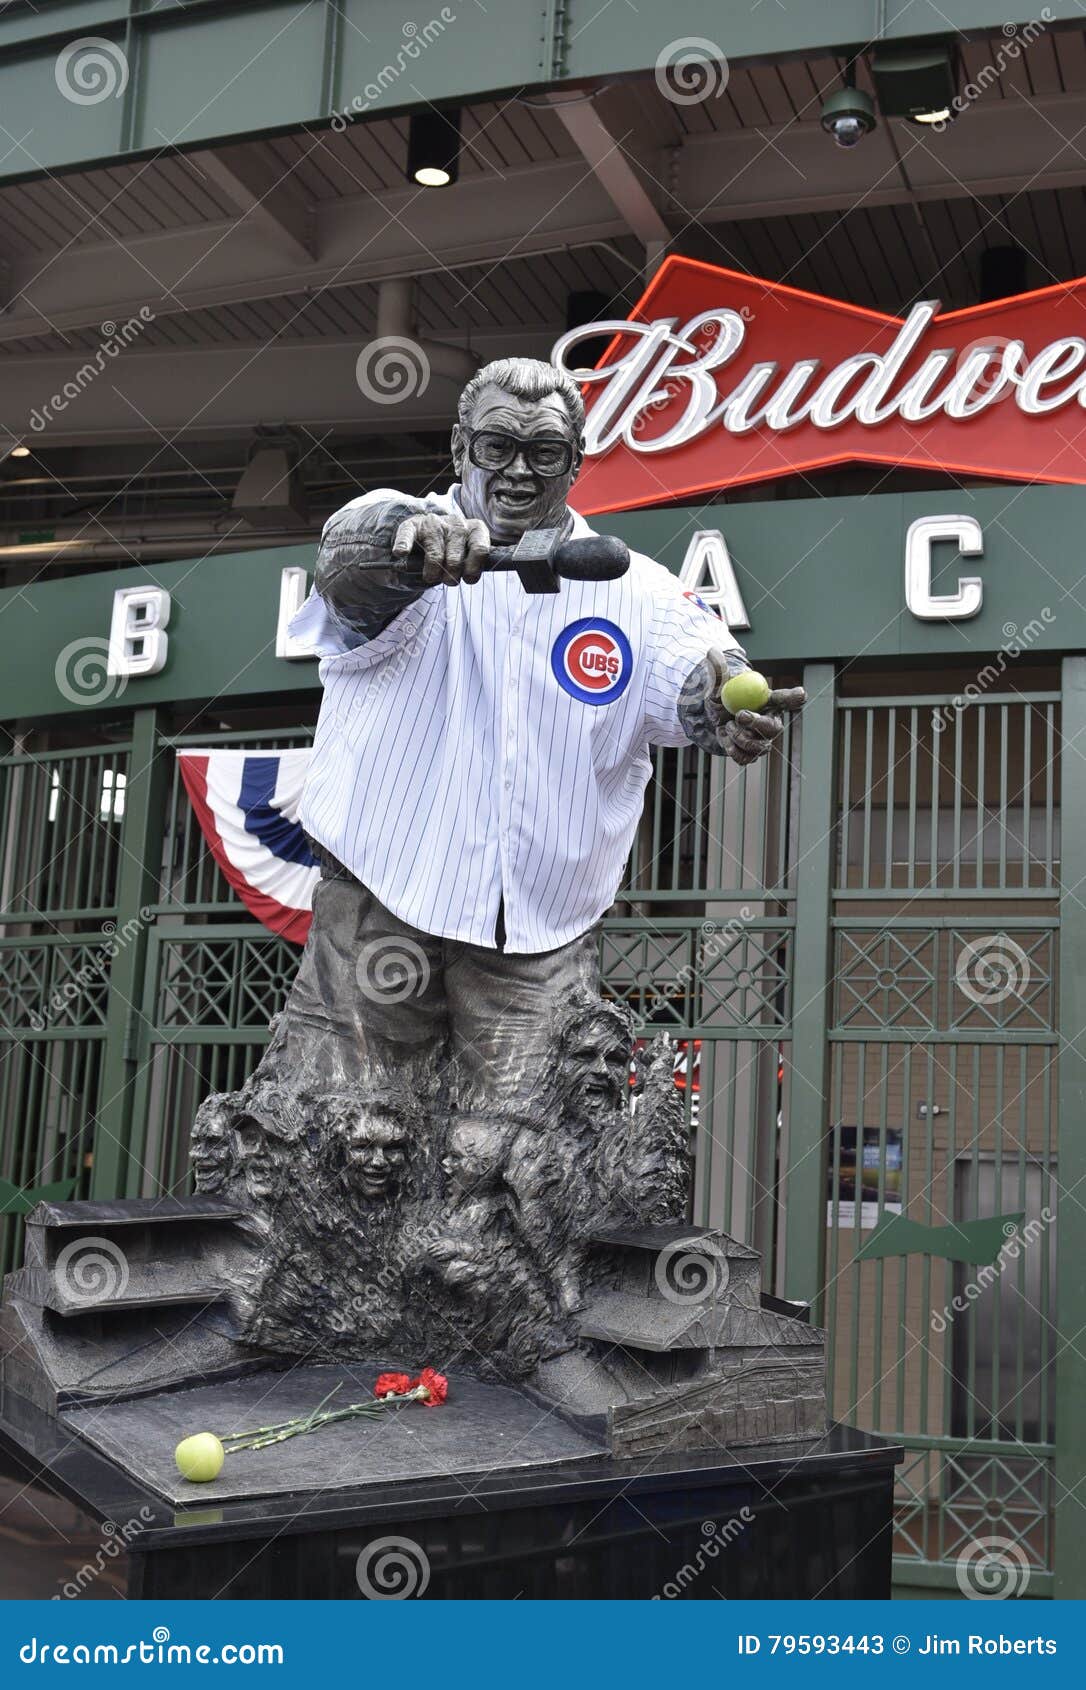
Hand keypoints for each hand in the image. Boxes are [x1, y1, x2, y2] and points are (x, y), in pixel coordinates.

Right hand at [392, 511, 490, 586]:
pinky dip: (403, 546)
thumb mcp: (468, 559)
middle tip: (447, 580)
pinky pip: (407, 536)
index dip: (473, 569)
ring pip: (435, 556)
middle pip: (456, 559)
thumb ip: (473, 567)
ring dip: (431, 573)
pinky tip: (401, 553)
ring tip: (430, 576)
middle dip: (450, 577)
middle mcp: (457, 523)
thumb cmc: (452, 554)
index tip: (468, 578)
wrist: (427, 538)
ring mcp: (434, 522)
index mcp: (475, 530)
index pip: (480, 549)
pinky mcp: (412, 525)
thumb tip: (471, 577)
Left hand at [704, 649, 805, 766]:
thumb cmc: (722, 695)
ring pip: (759, 747)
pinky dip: (731, 748)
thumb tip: (712, 652)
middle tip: (739, 715)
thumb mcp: (718, 683)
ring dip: (738, 736)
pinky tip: (725, 736)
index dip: (796, 698)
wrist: (711, 716)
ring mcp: (763, 740)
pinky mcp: (751, 753)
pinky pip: (745, 758)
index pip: (789, 699)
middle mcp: (772, 722)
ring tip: (728, 725)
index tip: (799, 694)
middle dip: (757, 723)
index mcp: (771, 701)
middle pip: (774, 728)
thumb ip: (719, 671)